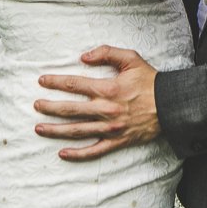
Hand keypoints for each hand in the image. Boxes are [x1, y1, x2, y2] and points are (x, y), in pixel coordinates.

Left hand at [34, 46, 160, 160]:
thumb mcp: (131, 58)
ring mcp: (110, 128)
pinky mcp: (117, 141)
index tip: (42, 81)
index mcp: (107, 89)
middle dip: (50, 107)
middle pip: (70, 110)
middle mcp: (105, 110)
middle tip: (36, 105)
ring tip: (39, 128)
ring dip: (55, 130)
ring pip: (76, 131)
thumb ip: (106, 53)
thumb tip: (83, 56)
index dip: (55, 82)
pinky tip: (62, 153)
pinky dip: (77, 154)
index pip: (74, 84)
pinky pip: (94, 151)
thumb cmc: (149, 80)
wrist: (170, 105)